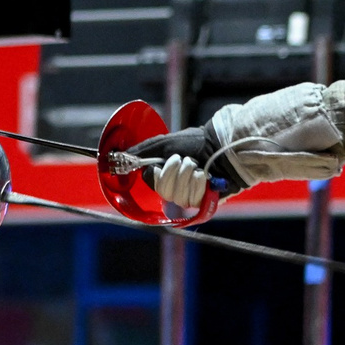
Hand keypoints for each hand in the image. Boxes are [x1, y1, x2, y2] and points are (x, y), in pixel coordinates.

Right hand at [121, 129, 235, 212]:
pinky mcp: (202, 202)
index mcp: (164, 172)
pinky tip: (207, 177)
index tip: (166, 161)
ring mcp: (188, 195)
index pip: (150, 181)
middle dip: (174, 172)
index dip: (158, 173)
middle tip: (185, 160)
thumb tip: (122, 155)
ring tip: (198, 166)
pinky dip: (199, 184)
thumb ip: (143, 150)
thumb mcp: (165, 142)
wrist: (222, 147)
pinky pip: (192, 198)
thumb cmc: (196, 142)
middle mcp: (175, 185)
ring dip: (188, 175)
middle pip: (163, 191)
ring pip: (177, 195)